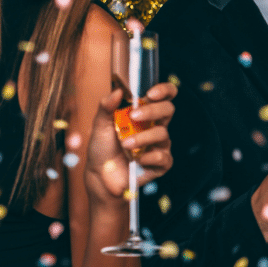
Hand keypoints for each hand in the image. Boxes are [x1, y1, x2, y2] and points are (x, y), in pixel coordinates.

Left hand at [85, 82, 175, 204]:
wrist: (99, 176)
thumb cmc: (102, 149)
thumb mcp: (100, 125)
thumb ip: (107, 107)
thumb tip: (117, 90)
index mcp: (144, 114)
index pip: (164, 96)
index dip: (164, 90)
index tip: (151, 93)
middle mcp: (155, 126)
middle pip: (168, 109)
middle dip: (152, 111)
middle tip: (134, 115)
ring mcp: (159, 145)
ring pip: (162, 133)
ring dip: (143, 138)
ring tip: (125, 144)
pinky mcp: (161, 163)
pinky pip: (163, 157)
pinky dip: (149, 157)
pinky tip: (137, 160)